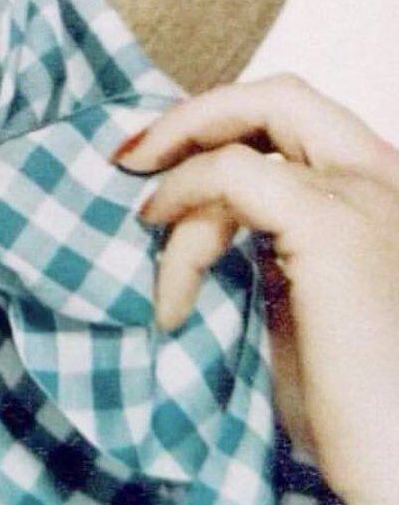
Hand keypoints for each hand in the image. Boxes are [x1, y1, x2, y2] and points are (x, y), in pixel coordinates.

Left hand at [115, 75, 398, 504]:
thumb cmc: (354, 409)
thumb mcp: (298, 305)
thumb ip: (263, 249)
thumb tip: (191, 220)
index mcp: (379, 197)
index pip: (297, 119)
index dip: (219, 123)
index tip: (154, 158)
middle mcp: (383, 181)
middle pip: (279, 95)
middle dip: (192, 118)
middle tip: (130, 158)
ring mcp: (364, 196)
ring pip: (241, 139)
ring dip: (176, 187)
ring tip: (146, 242)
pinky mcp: (332, 225)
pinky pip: (229, 179)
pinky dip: (184, 218)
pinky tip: (171, 284)